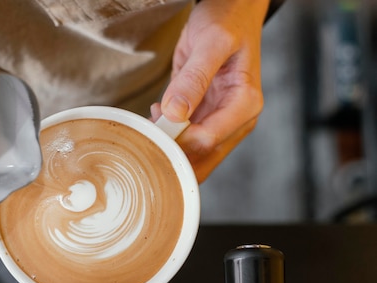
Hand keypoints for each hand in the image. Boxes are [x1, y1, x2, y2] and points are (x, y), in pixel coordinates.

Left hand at [151, 0, 269, 181]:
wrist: (230, 11)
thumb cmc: (227, 20)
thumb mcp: (211, 42)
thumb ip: (194, 78)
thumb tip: (175, 113)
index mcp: (245, 104)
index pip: (207, 140)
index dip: (177, 139)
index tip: (156, 123)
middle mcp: (237, 119)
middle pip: (202, 157)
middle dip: (172, 149)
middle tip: (148, 128)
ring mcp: (222, 122)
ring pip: (194, 155)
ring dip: (168, 144)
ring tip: (153, 116)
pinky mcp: (207, 119)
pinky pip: (186, 140)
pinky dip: (168, 136)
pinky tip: (158, 115)